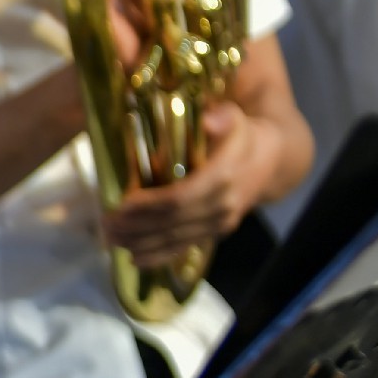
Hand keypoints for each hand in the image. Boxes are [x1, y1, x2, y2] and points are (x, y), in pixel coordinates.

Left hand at [100, 98, 275, 267]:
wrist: (272, 160)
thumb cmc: (243, 134)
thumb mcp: (235, 118)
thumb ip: (222, 118)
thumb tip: (210, 120)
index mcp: (223, 178)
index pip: (181, 198)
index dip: (150, 205)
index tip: (122, 205)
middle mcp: (223, 206)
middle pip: (172, 222)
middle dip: (136, 226)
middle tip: (104, 225)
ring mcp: (220, 222)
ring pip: (176, 239)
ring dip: (140, 243)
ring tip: (110, 240)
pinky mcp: (216, 232)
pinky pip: (185, 247)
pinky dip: (158, 256)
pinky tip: (134, 259)